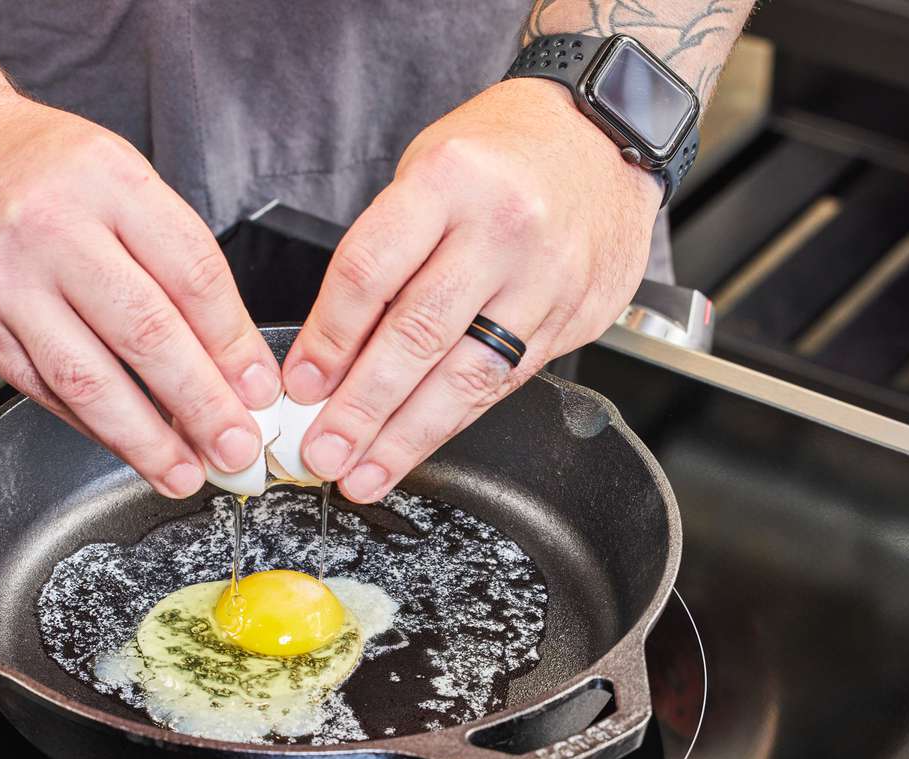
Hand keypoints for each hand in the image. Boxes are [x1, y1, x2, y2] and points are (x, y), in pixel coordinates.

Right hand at [0, 91, 280, 496]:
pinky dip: (92, 426)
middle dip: (201, 405)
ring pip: (87, 379)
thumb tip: (230, 360)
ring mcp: (1, 282)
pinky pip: (42, 391)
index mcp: (106, 181)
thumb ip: (171, 259)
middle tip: (235, 449)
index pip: (191, 274)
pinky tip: (126, 445)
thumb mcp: (116, 178)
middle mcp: (49, 228)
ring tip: (183, 471)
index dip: (234, 344)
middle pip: (145, 333)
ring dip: (144, 439)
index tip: (259, 392)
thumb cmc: (33, 170)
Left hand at [282, 78, 660, 501]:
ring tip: (364, 473)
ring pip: (466, 375)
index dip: (329, 339)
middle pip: (417, 335)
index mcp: (450, 181)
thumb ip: (384, 253)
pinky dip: (455, 420)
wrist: (608, 136)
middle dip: (362, 408)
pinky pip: (504, 381)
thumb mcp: (428, 169)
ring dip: (406, 436)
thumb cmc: (504, 152)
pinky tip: (418, 445)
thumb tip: (329, 350)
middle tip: (324, 452)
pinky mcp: (574, 315)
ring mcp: (546, 278)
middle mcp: (502, 230)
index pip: (371, 272)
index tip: (300, 386)